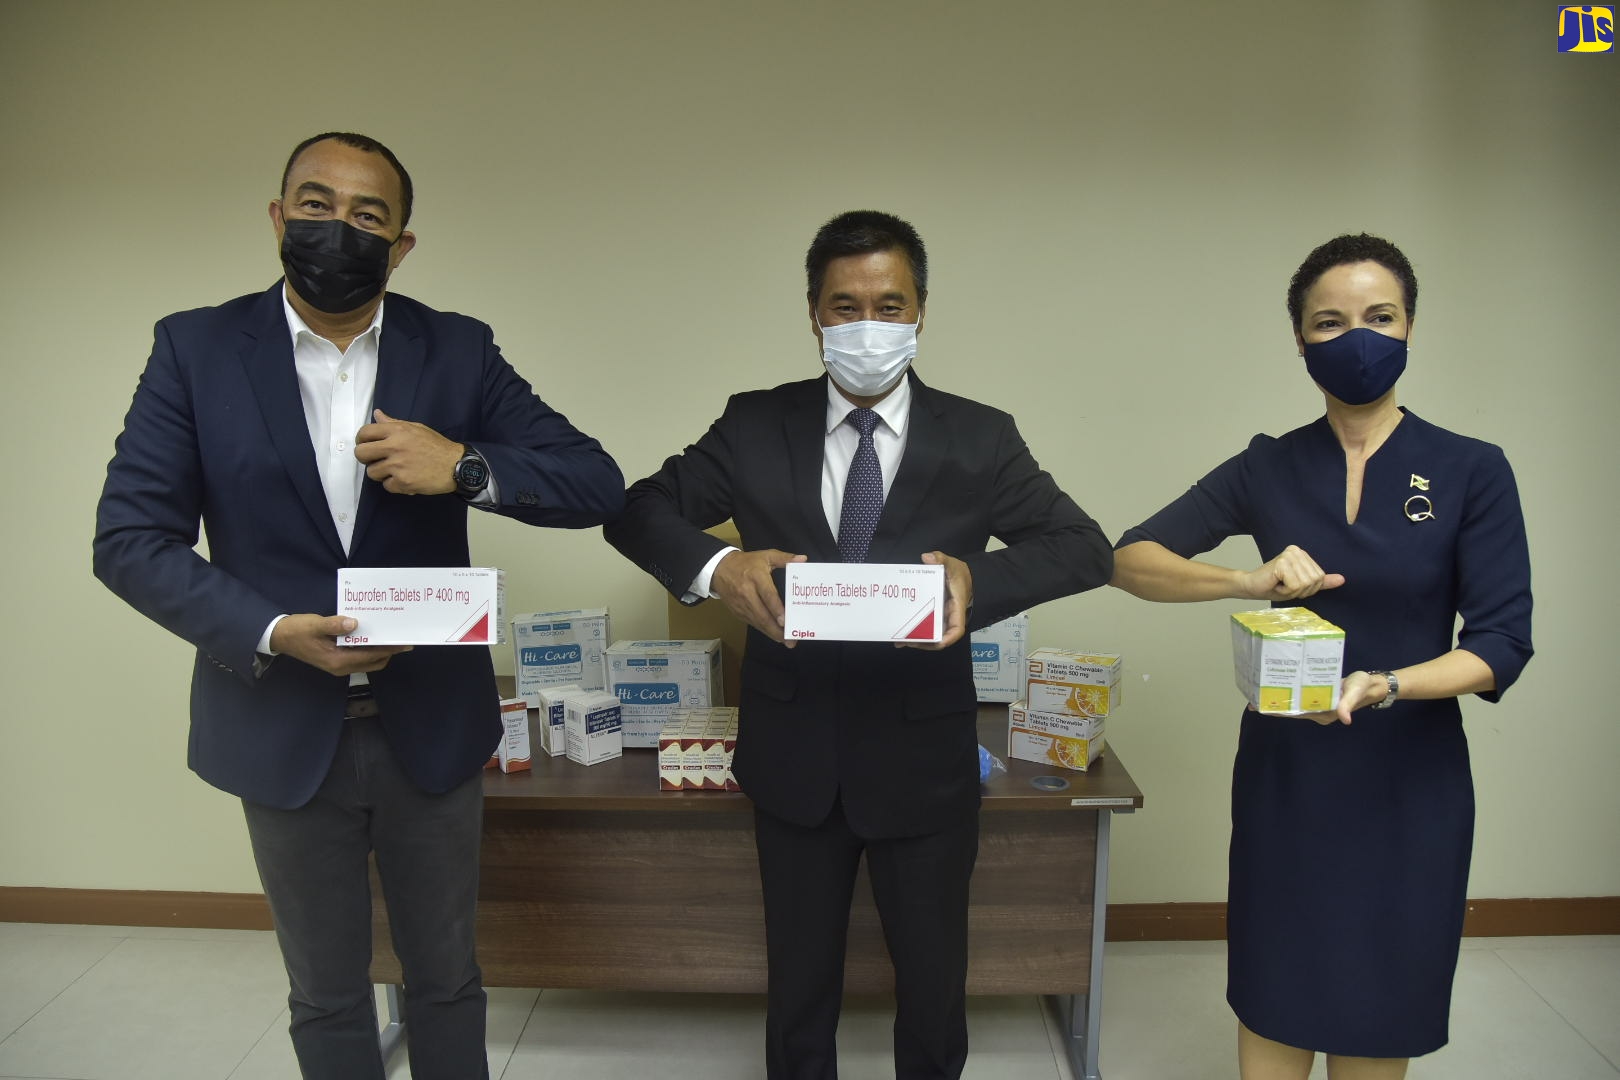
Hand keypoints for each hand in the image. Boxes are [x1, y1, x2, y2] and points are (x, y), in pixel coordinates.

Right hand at [269, 613, 411, 675]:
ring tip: (391, 634)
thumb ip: (334, 625)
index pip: (371, 656)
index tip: (404, 642)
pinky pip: (360, 655)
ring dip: (380, 649)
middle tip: (402, 636)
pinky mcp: (337, 658)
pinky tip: (373, 633)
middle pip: (374, 661)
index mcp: (338, 661)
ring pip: (368, 659)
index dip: (389, 649)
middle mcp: (341, 666)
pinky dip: (369, 647)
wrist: (280, 637)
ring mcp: (340, 664)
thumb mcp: (314, 625)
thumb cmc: (297, 631)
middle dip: (389, 651)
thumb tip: (354, 623)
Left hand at [354, 409, 461, 494]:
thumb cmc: (436, 446)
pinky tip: (405, 479)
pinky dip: (394, 484)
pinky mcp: (403, 482)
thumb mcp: (416, 428)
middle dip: (364, 458)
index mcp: (397, 431)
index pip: (365, 433)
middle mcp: (395, 446)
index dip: (361, 440)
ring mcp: (398, 466)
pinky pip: (386, 485)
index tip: (366, 444)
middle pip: (361, 454)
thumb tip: (377, 414)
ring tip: (394, 470)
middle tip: (374, 459)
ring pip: (372, 472)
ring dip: (381, 473)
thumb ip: (394, 423)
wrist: (456, 465)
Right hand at [711, 549, 806, 645]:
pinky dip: (764, 630)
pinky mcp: (737, 612)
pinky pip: (752, 623)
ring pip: (757, 622)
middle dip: (776, 629)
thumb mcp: (766, 556)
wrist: (719, 569)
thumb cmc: (746, 563)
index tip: (785, 621)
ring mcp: (741, 604)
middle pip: (762, 615)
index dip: (776, 609)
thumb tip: (803, 559)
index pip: (767, 595)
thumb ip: (785, 558)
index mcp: (756, 577)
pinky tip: (774, 634)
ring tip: (786, 641)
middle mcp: (747, 593)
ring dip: (771, 633)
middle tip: (790, 640)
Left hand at [899, 551, 972, 650]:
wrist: (961, 576)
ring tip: (899, 641)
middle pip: (939, 637)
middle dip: (924, 642)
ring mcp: (940, 619)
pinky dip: (913, 634)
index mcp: (956, 608)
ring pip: (930, 636)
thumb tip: (927, 557)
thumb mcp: (952, 564)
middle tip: (907, 641)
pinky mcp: (933, 617)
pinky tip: (899, 637)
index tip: (937, 642)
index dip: (948, 638)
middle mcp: (948, 618)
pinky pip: (924, 629)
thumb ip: (941, 559)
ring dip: (916, 641)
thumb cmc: (959, 574)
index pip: (956, 629)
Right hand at [1237, 544, 1344, 600]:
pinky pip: (1295, 585)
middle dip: (1300, 590)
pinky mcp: (1282, 563)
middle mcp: (1296, 550)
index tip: (1291, 585)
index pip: (1320, 577)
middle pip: (1314, 580)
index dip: (1308, 588)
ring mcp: (1289, 555)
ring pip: (1305, 584)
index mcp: (1302, 553)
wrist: (1252, 587)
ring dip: (1292, 591)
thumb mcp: (1302, 586)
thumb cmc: (1275, 586)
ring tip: (1280, 585)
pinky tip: (1276, 584)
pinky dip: (1286, 590)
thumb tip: (1342, 580)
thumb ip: (1321, 582)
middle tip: (1285, 586)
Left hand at [1260, 670, 1387, 725]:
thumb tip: (1345, 719)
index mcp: (1323, 713)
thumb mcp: (1355, 692)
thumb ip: (1348, 704)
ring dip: (1278, 700)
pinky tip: (1279, 687)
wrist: (1372, 685)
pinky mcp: (1320, 698)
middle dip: (1272, 706)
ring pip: (1294, 705)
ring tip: (1260, 693)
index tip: (1259, 708)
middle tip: (1252, 699)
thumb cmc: (1363, 687)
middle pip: (1291, 711)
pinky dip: (1288, 694)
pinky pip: (1300, 698)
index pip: (1295, 714)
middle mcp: (1318, 712)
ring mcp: (1318, 706)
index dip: (1277, 712)